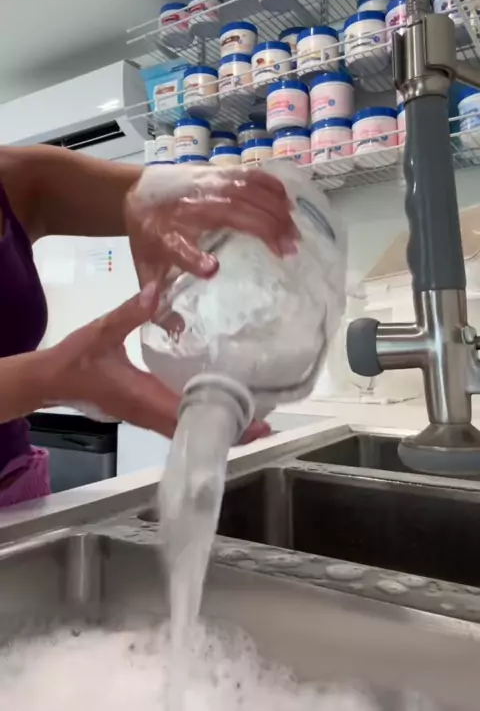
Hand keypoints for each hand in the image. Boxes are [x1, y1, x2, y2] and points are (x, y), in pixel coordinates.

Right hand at [42, 283, 269, 441]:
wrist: (50, 380)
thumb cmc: (75, 359)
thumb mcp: (102, 330)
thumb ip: (130, 312)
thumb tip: (156, 290)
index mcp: (141, 397)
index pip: (188, 416)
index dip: (221, 422)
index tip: (253, 424)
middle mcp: (147, 413)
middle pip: (194, 430)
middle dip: (228, 429)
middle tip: (264, 421)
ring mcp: (144, 415)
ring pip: (186, 429)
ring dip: (215, 426)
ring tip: (248, 415)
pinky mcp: (141, 411)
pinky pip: (175, 422)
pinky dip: (198, 418)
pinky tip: (214, 403)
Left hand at [125, 164, 299, 289]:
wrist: (136, 191)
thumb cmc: (148, 235)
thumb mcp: (147, 268)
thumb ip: (157, 296)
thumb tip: (169, 328)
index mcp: (167, 235)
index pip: (179, 248)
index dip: (194, 259)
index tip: (213, 269)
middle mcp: (188, 207)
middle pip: (230, 213)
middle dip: (263, 229)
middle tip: (290, 251)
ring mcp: (206, 185)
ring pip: (246, 192)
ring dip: (274, 211)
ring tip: (294, 233)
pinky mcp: (217, 173)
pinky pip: (248, 176)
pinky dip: (271, 188)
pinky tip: (288, 205)